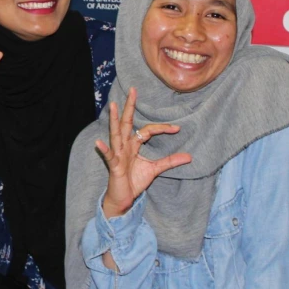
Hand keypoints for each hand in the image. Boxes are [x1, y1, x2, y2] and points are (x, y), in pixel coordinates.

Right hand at [98, 88, 191, 217]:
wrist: (124, 198)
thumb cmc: (134, 181)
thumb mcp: (155, 169)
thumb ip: (170, 161)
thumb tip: (190, 157)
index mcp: (133, 145)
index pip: (147, 130)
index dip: (161, 128)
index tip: (177, 128)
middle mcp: (124, 146)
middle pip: (127, 123)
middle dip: (130, 106)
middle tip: (133, 90)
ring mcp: (118, 154)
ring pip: (116, 134)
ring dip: (114, 120)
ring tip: (113, 106)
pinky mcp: (113, 165)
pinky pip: (108, 155)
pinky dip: (104, 149)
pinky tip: (99, 142)